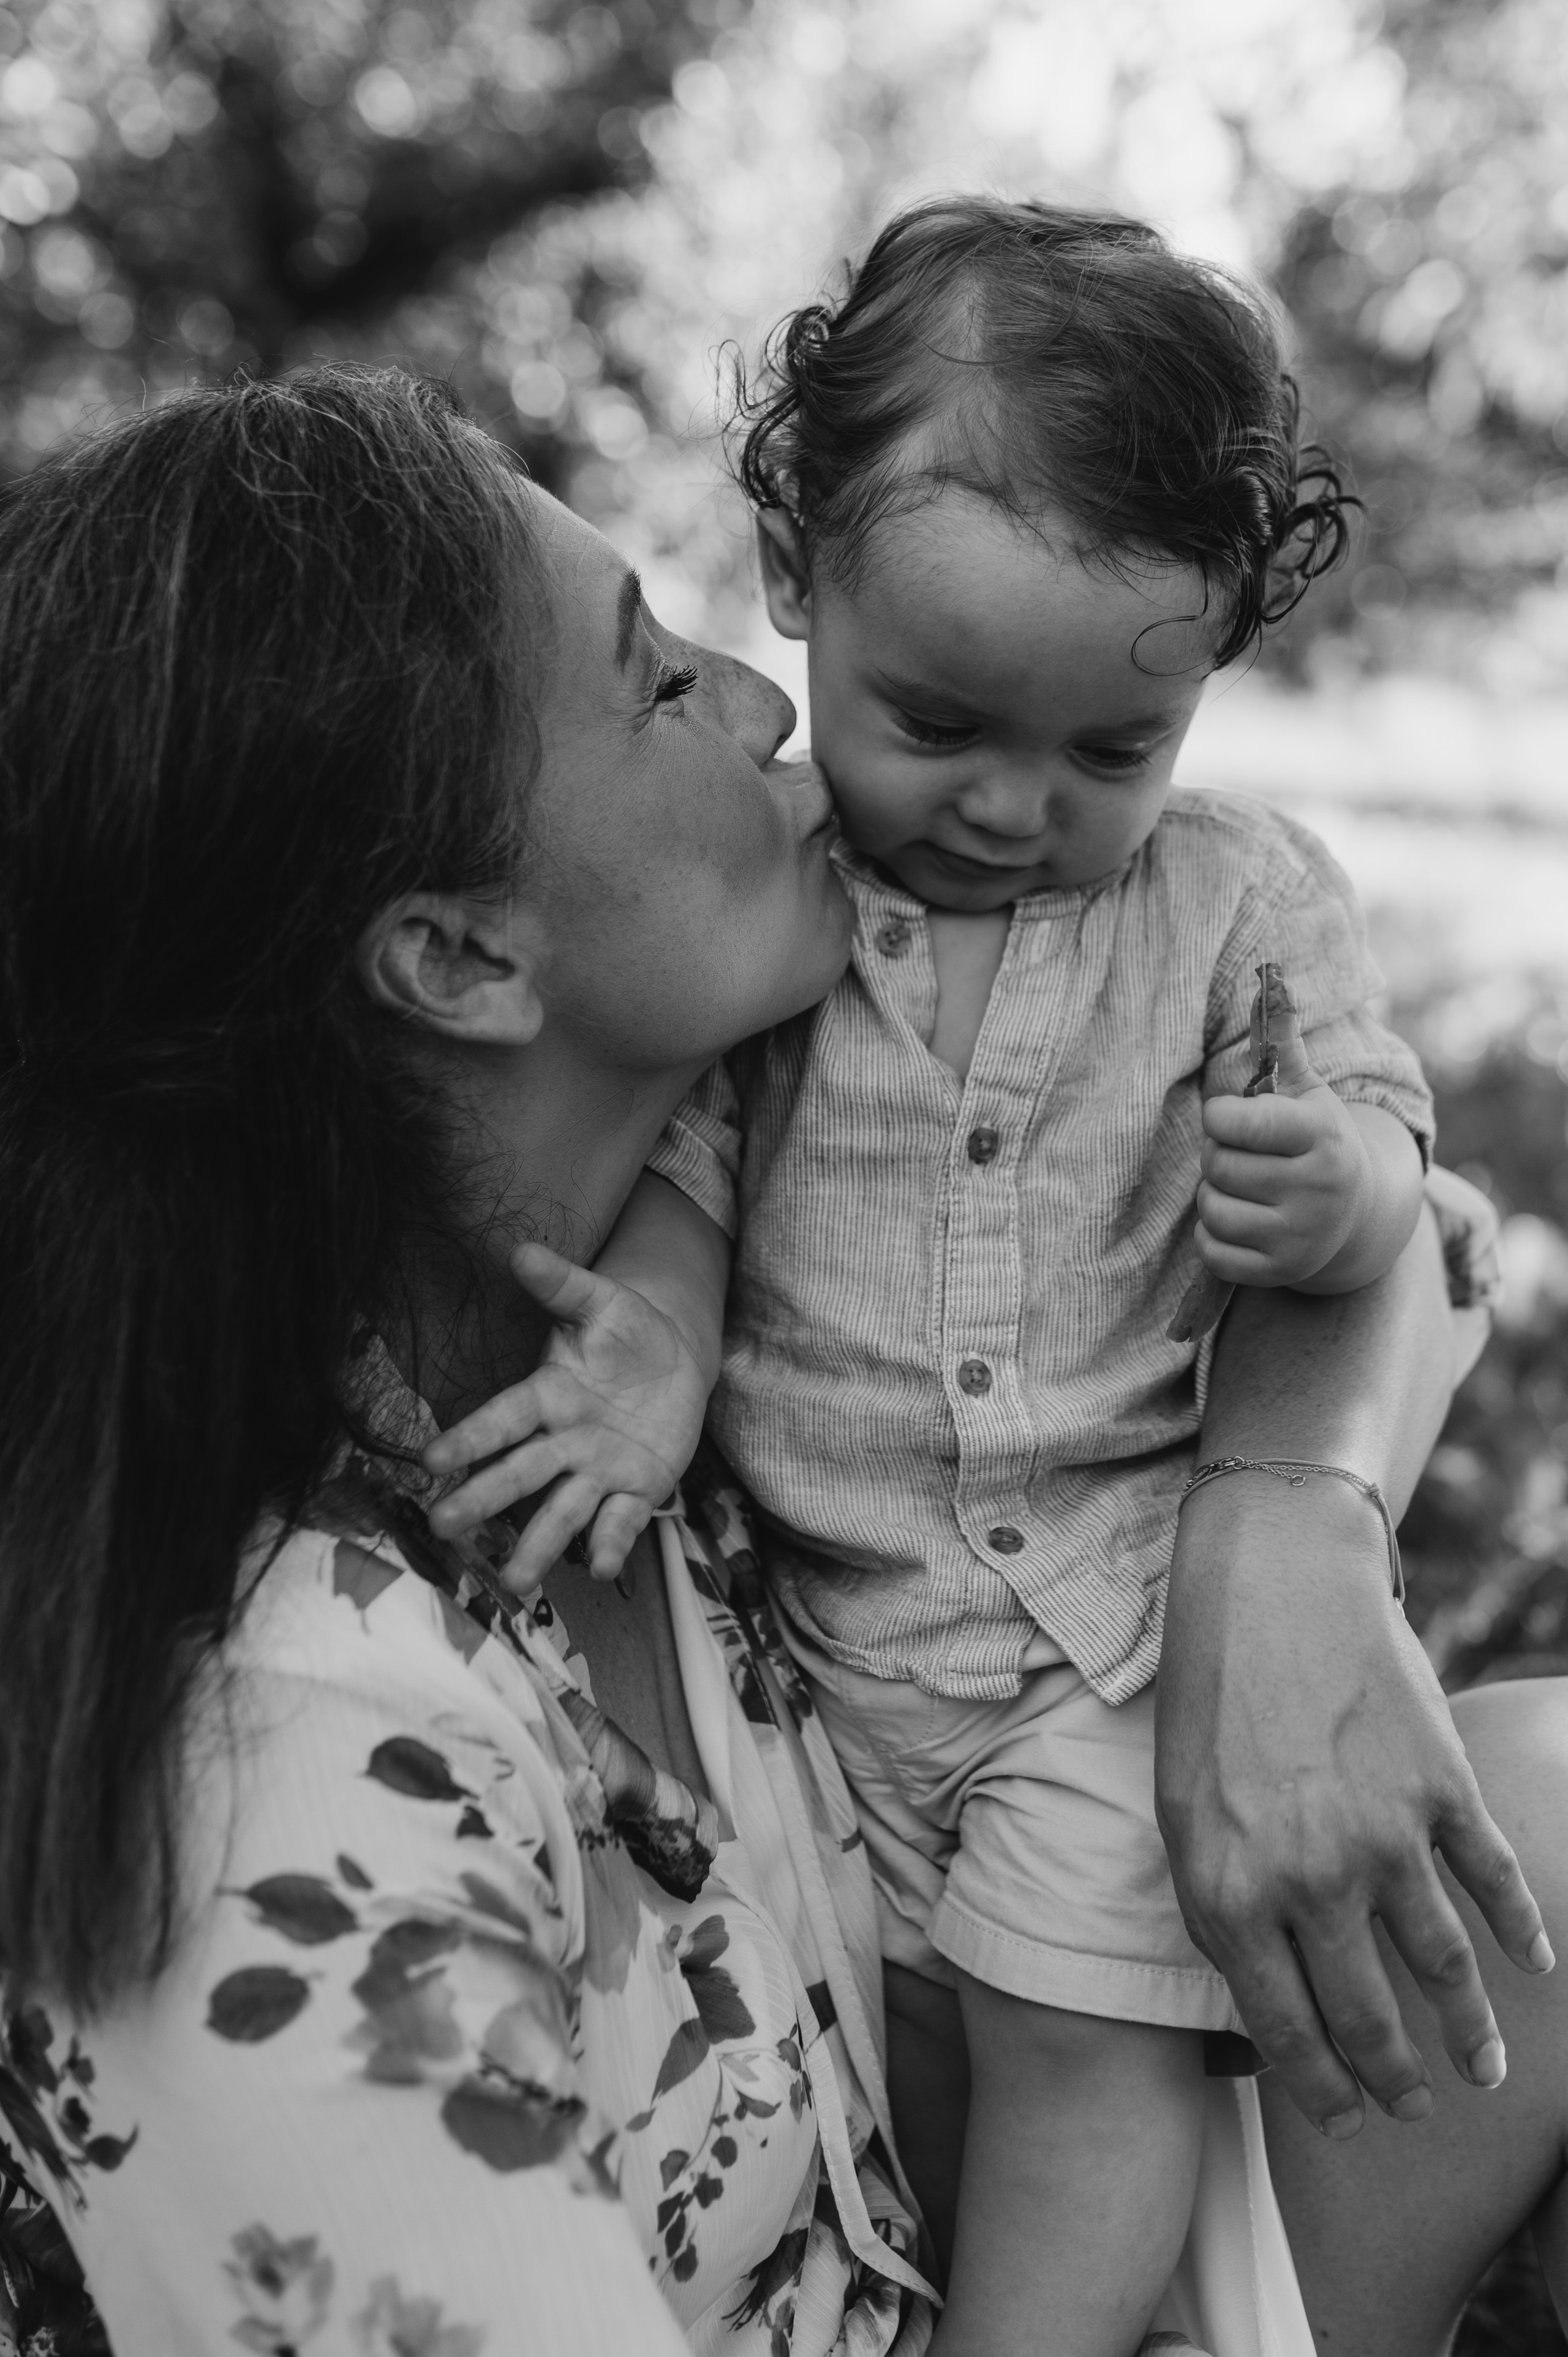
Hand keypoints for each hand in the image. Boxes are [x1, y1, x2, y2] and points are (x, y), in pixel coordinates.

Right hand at [422, 1241, 712, 1589]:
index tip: (432, 1459)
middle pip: (521, 1473)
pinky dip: (612, 1542)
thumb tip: (521, 1250)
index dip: (470, 1437)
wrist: (673, 1360)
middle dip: (485, 1498)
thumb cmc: (624, 1330)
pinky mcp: (635, 1489)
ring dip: (539, 1545)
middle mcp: (563, 1441)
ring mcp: (597, 1471)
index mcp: (547, 1394)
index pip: (503, 1418)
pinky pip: (620, 1519)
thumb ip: (562, 1284)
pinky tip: (603, 1567)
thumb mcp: (600, 1301)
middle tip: (444, 1526)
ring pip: (562, 1511)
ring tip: (517, 1582)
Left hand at [1156, 1473, 1553, 2137]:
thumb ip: (1221, 1904)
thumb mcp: (1181, 1812)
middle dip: (1395, 2081)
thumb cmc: (1210, 1694)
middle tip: (1416, 2110)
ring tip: (1484, 2071)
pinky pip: (1491, 1881)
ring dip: (1471, 2033)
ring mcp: (1383, 1835)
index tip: (1349, 2125)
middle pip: (1368, 2018)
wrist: (1270, 1582)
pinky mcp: (1440, 1787)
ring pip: (1442, 1968)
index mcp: (1230, 1890)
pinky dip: (1521, 1932)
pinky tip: (1534, 1965)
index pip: (1286, 2029)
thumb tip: (1267, 1991)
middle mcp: (1309, 1878)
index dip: (1323, 2091)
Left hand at [1195, 1006, 1370, 1288]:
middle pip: (1218, 1166)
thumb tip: (1272, 980)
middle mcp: (1317, 1189)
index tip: (1232, 1118)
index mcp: (1322, 1137)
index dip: (1220, 1117)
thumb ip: (1284, 1046)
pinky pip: (1212, 1252)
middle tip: (1243, 1155)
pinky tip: (1241, 1220)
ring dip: (1215, 1195)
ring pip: (1212, 1209)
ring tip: (1242, 1187)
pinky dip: (1214, 1236)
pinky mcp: (1280, 1271)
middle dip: (1219, 1156)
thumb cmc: (1317, 1142)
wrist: (1358, 1215)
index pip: (1235, 1121)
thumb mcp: (1310, 1093)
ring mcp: (1301, 1236)